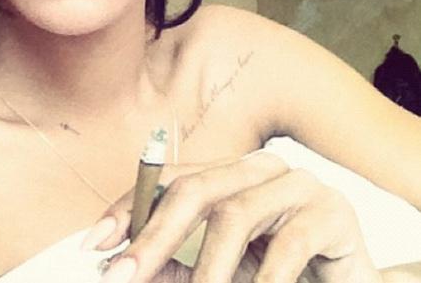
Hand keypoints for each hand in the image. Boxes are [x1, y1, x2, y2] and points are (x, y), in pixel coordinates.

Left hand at [86, 152, 381, 282]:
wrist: (344, 280)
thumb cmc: (278, 274)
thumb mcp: (219, 269)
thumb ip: (176, 264)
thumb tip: (121, 266)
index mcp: (229, 172)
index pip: (169, 179)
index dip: (130, 209)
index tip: (96, 246)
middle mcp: (259, 168)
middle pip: (196, 189)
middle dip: (155, 236)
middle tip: (123, 276)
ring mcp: (297, 183)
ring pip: (235, 214)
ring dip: (207, 269)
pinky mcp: (332, 211)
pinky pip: (289, 243)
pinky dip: (263, 280)